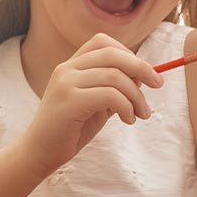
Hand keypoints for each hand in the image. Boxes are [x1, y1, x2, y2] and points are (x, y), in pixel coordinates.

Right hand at [20, 33, 163, 177]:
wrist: (39, 154)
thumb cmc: (71, 128)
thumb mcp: (97, 102)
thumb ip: (115, 87)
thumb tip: (144, 75)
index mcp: (72, 65)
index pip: (104, 42)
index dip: (129, 53)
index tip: (145, 73)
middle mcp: (67, 69)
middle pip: (113, 54)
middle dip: (142, 68)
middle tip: (157, 84)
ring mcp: (66, 83)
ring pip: (115, 76)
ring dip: (136, 96)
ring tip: (141, 113)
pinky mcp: (69, 102)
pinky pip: (109, 95)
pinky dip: (126, 106)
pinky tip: (128, 119)